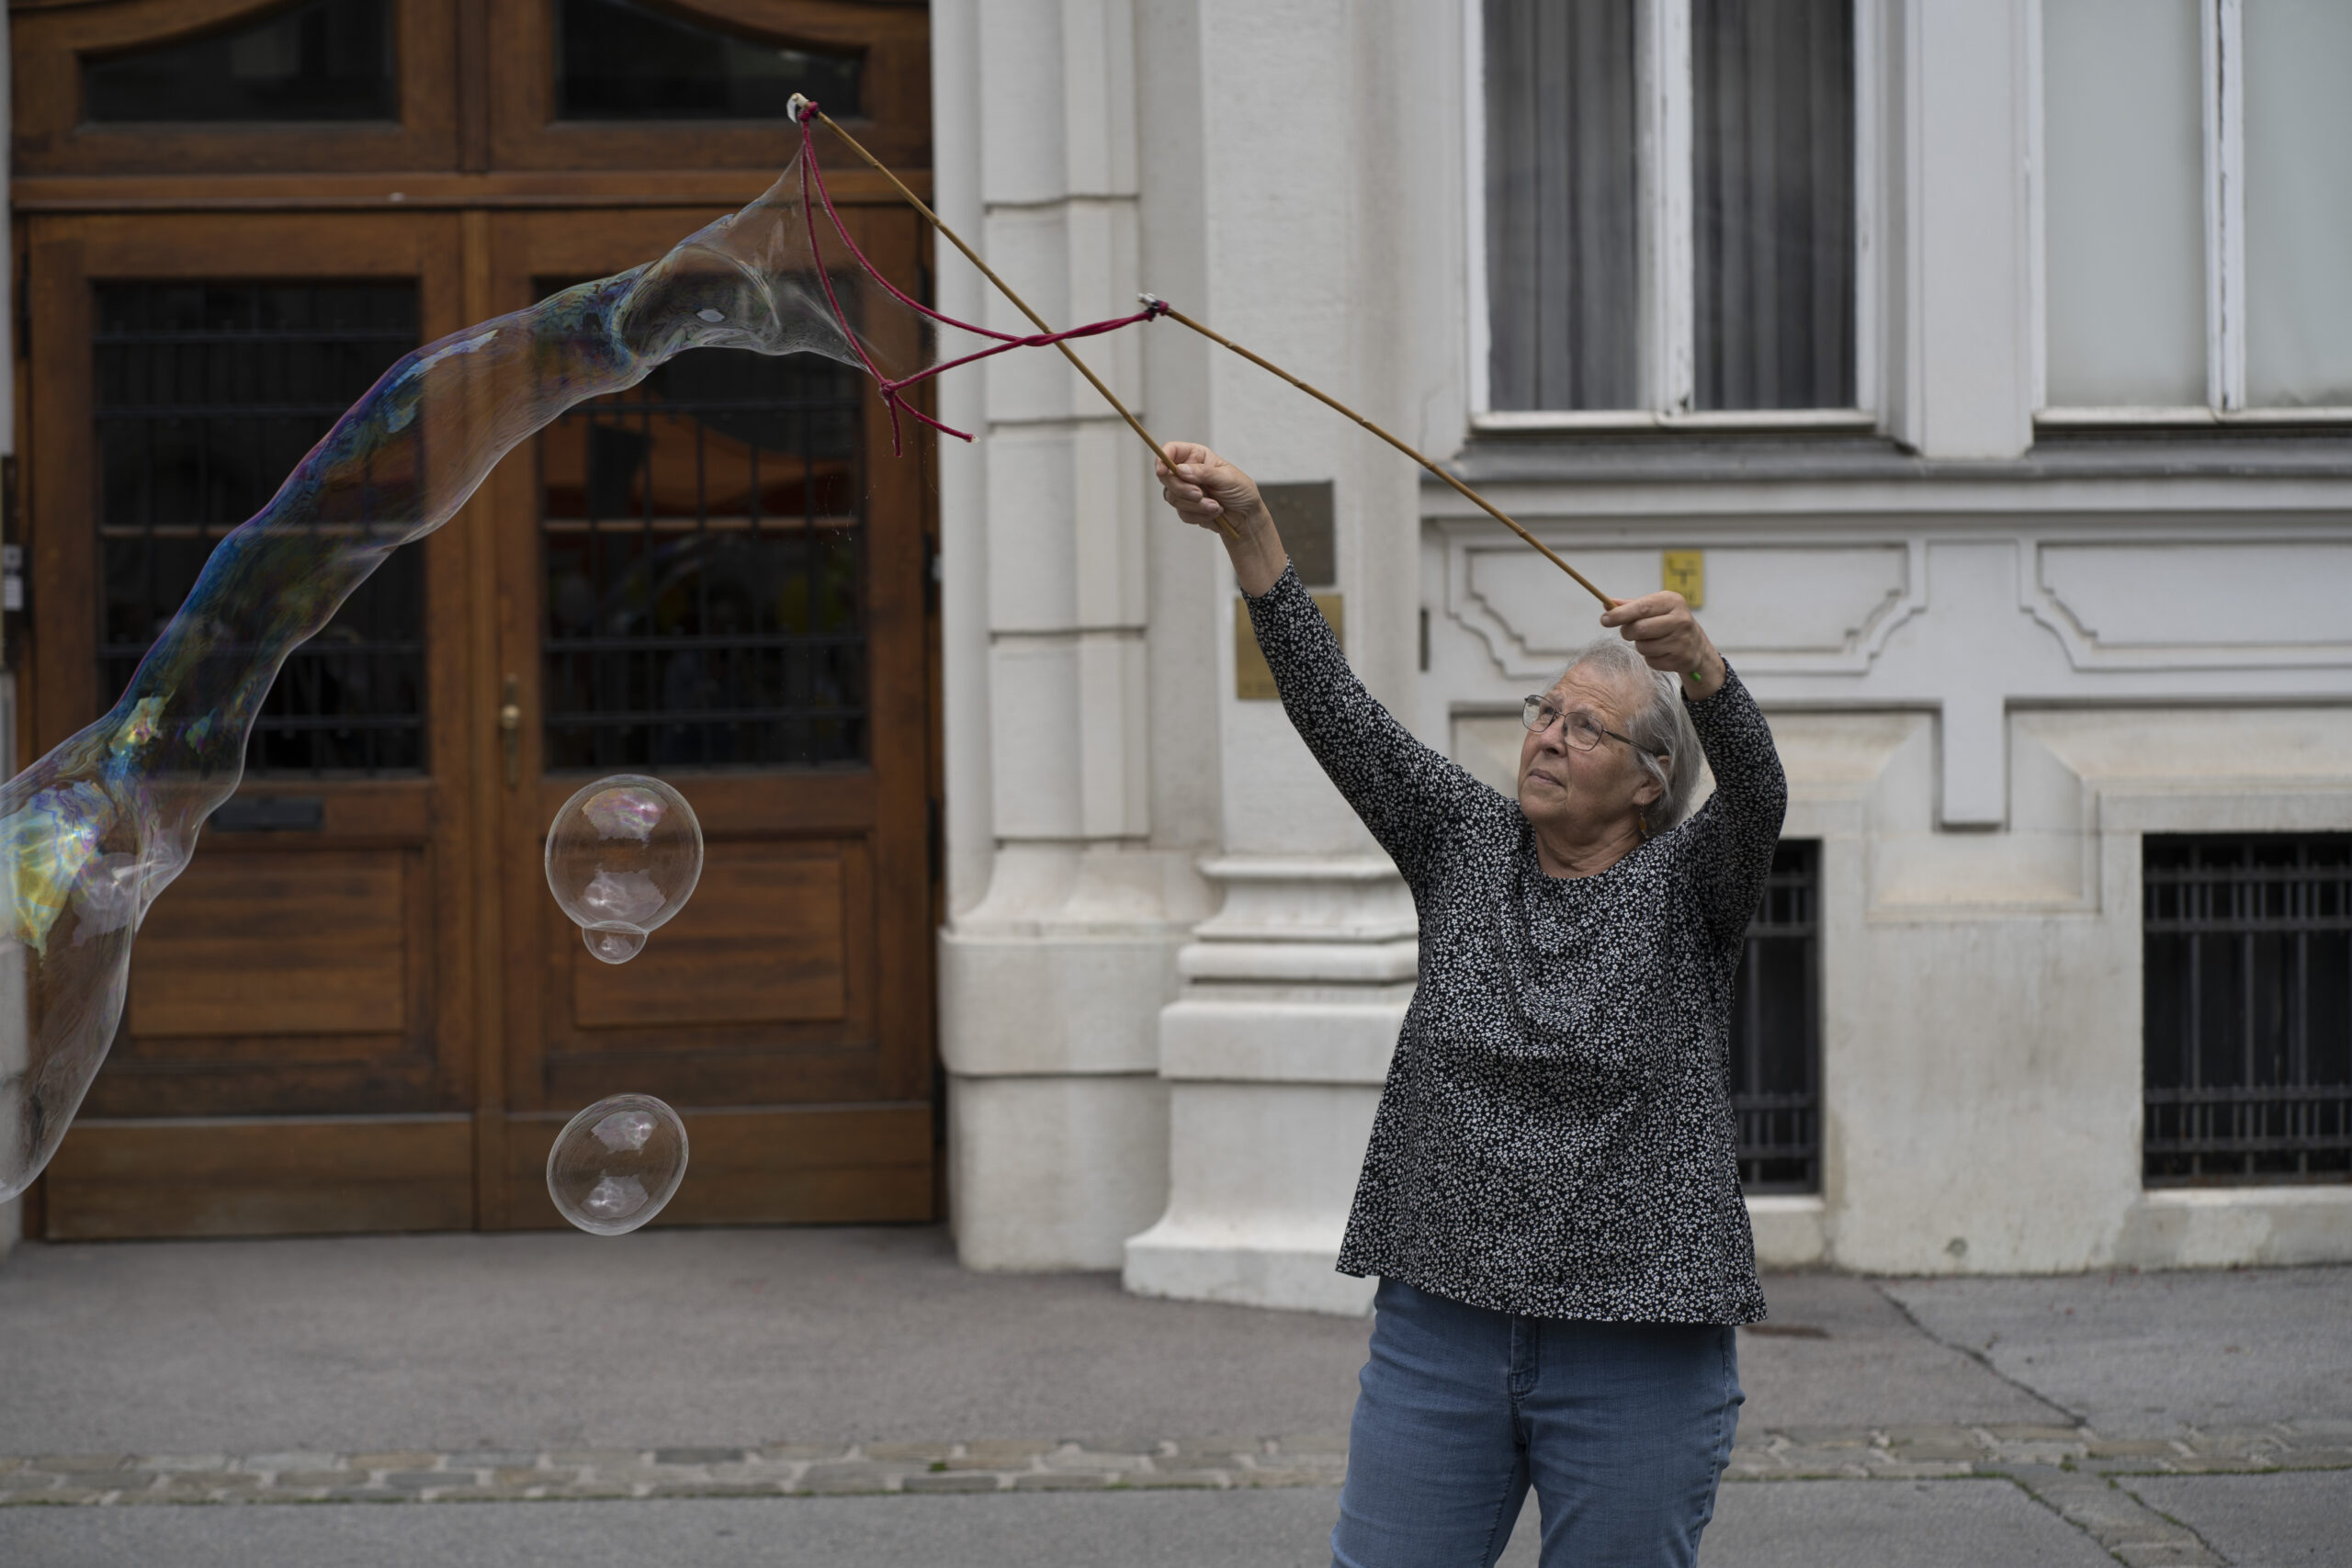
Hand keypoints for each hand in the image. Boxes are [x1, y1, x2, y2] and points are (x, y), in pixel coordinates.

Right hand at [1154, 442, 1266, 534]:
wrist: (1246, 516)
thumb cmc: (1241, 491)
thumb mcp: (1227, 478)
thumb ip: (1204, 472)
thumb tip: (1180, 470)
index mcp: (1197, 456)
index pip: (1172, 451)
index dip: (1163, 458)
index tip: (1163, 471)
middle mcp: (1188, 471)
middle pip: (1167, 477)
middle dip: (1182, 489)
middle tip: (1199, 495)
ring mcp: (1186, 490)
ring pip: (1173, 497)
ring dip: (1195, 505)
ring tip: (1216, 506)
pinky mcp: (1187, 507)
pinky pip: (1182, 512)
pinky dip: (1198, 515)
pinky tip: (1214, 513)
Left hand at [1599, 591, 1724, 698]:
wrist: (1695, 645)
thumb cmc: (1667, 621)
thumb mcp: (1653, 608)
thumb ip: (1629, 605)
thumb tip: (1605, 603)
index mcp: (1672, 601)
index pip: (1641, 607)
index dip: (1620, 614)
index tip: (1604, 619)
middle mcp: (1680, 619)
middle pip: (1639, 629)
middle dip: (1627, 632)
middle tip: (1629, 632)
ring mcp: (1682, 640)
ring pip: (1643, 647)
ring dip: (1640, 645)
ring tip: (1651, 640)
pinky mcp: (1681, 659)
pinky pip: (1651, 661)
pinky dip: (1649, 657)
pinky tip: (1660, 651)